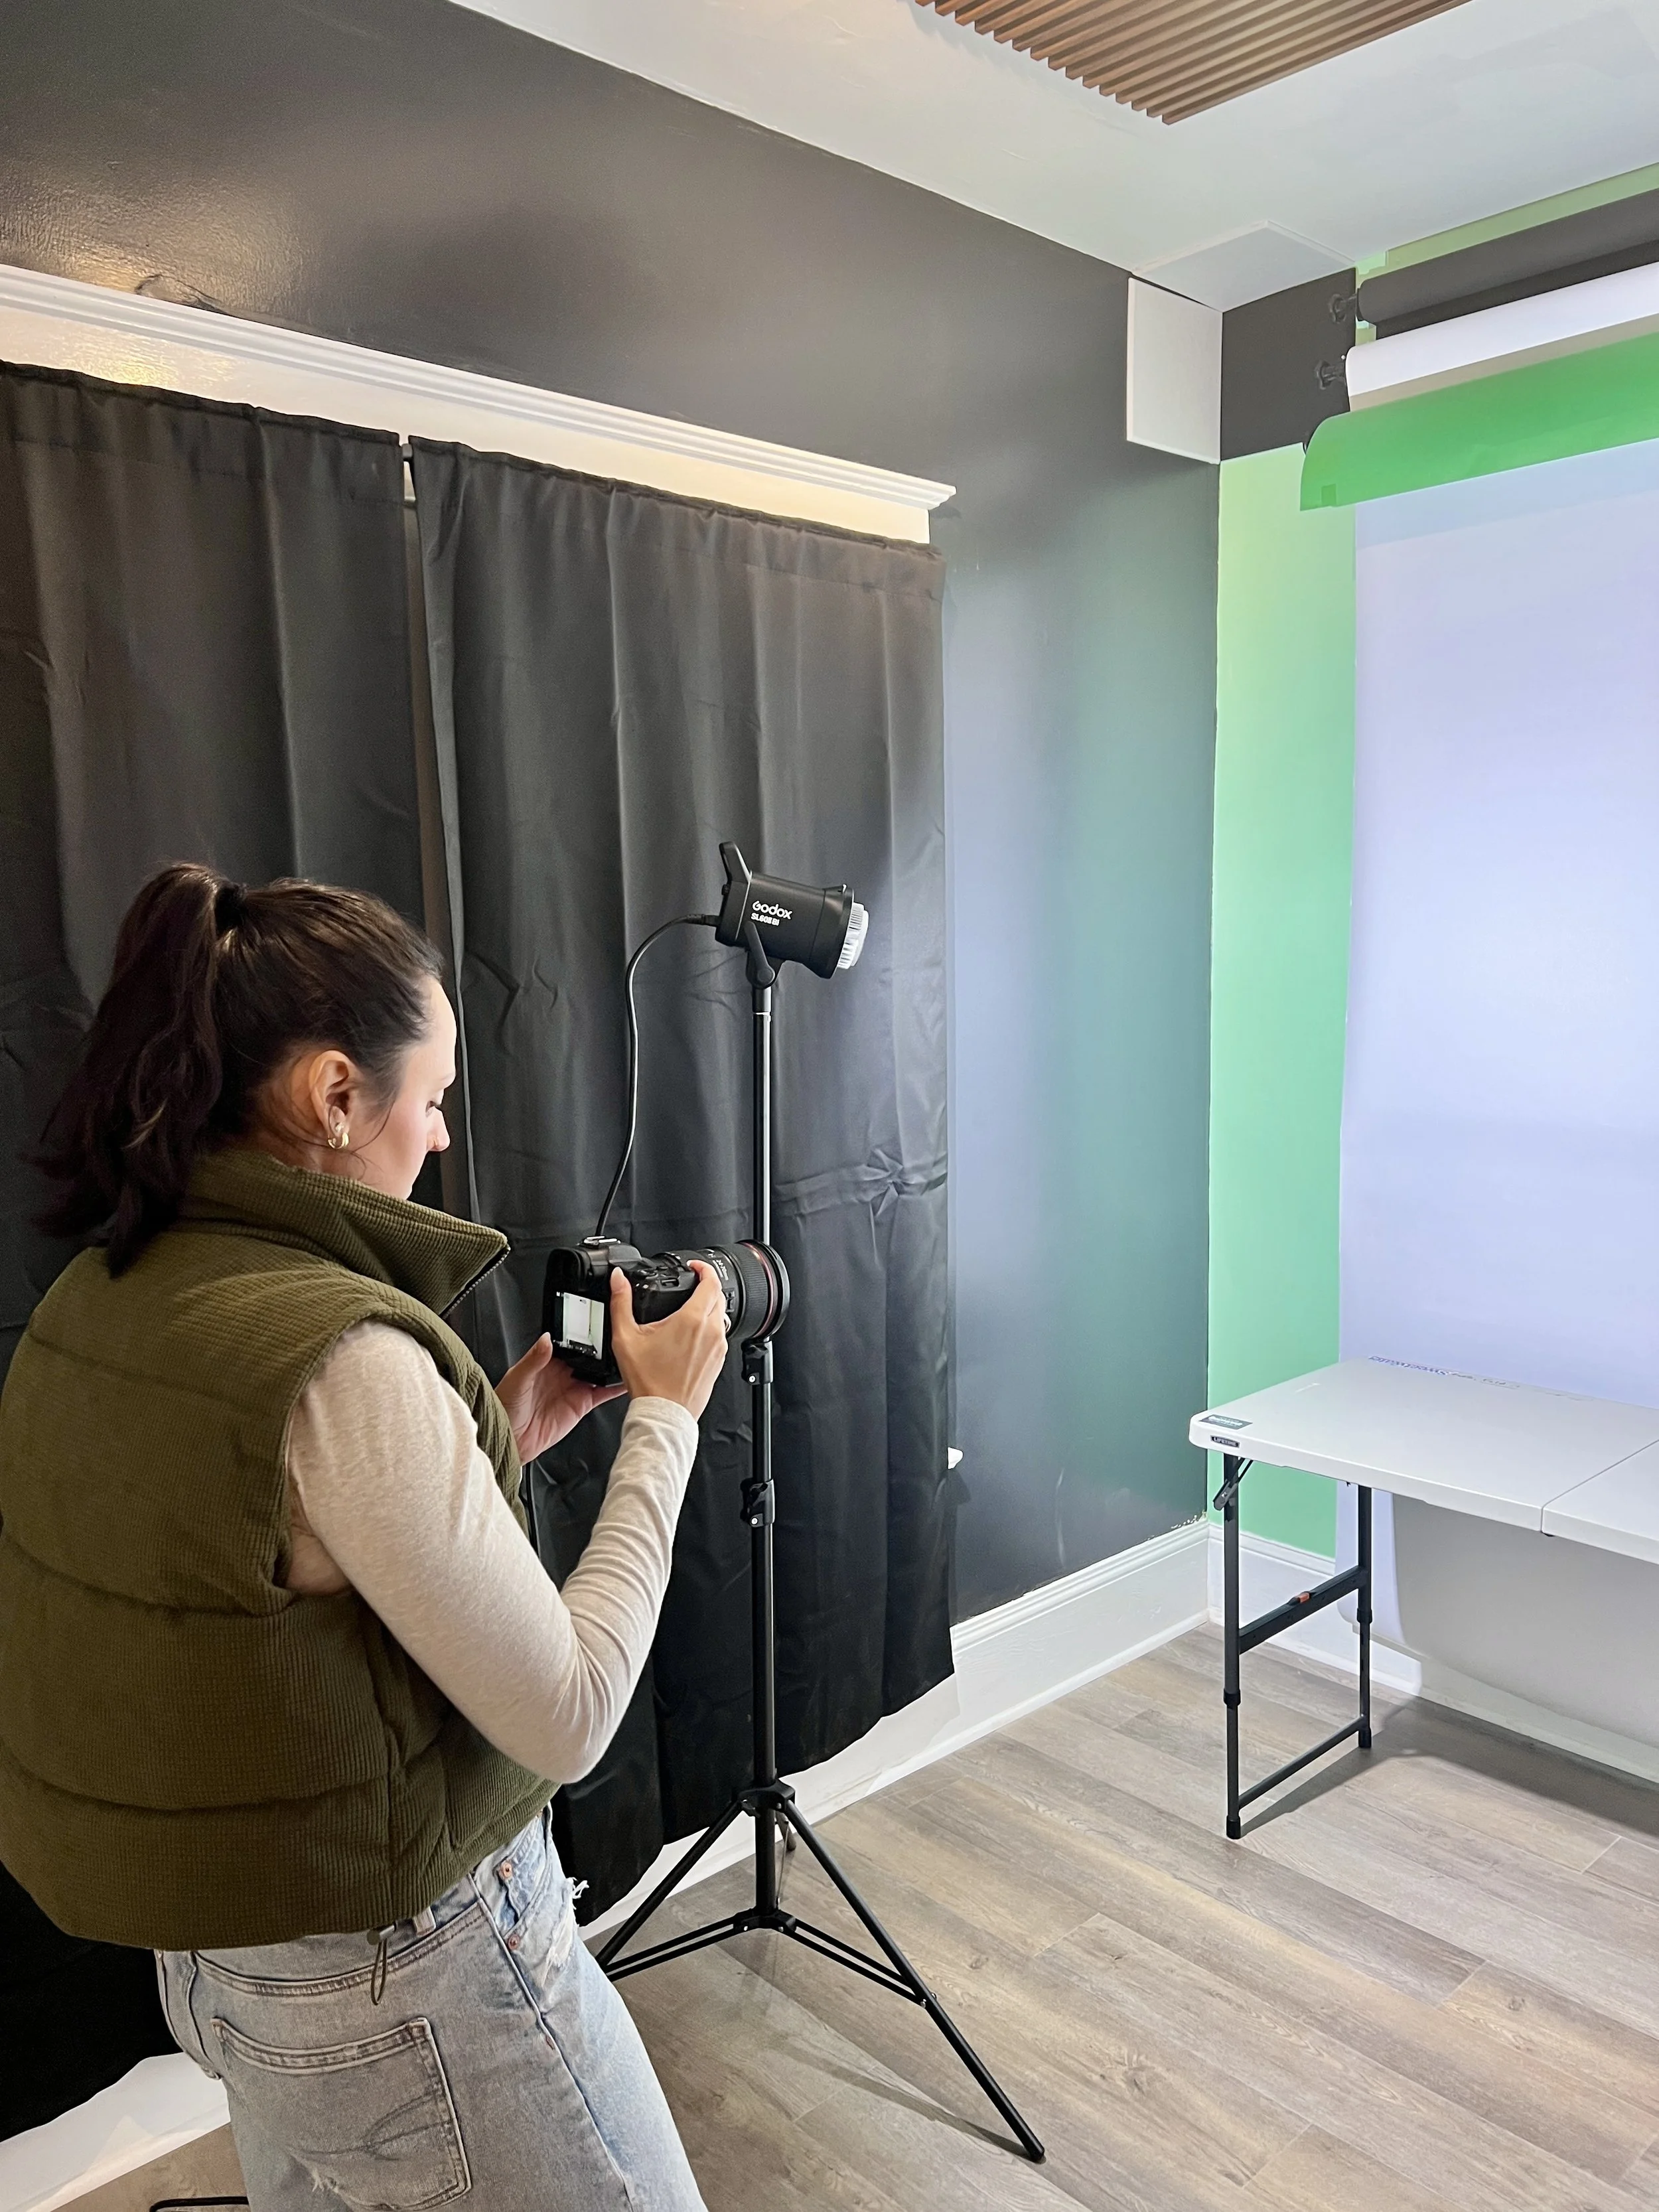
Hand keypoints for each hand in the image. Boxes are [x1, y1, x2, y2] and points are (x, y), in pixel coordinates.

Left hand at [496, 1335, 624, 1462]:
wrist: (511, 1440)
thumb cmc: (506, 1407)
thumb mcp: (517, 1379)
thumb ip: (534, 1359)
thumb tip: (546, 1339)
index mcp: (546, 1360)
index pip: (569, 1342)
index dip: (583, 1334)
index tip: (597, 1325)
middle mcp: (562, 1372)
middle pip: (588, 1355)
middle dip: (603, 1348)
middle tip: (618, 1339)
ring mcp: (573, 1388)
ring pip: (598, 1372)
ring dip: (611, 1365)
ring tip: (627, 1356)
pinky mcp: (581, 1404)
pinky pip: (603, 1394)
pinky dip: (616, 1388)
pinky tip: (626, 1381)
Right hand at [609, 1261, 728, 1418]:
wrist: (664, 1413)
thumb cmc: (648, 1381)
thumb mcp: (626, 1338)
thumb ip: (621, 1303)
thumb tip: (618, 1279)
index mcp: (692, 1320)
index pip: (710, 1282)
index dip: (703, 1269)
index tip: (694, 1267)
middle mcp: (711, 1331)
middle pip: (718, 1297)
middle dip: (706, 1286)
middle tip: (691, 1285)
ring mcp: (718, 1348)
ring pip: (721, 1317)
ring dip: (709, 1308)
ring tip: (689, 1310)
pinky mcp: (719, 1362)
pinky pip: (720, 1336)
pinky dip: (710, 1328)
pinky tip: (691, 1336)